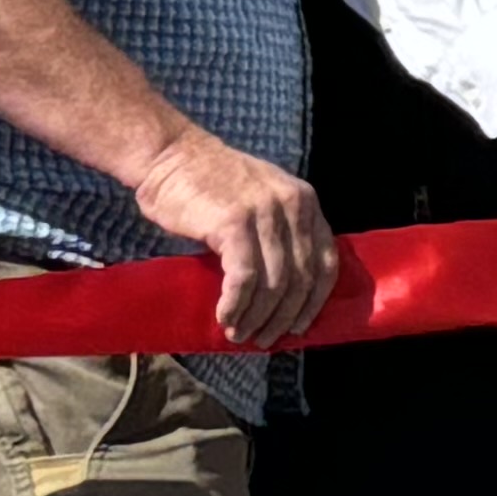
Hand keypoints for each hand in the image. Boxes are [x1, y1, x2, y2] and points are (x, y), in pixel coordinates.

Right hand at [133, 128, 337, 345]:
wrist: (169, 155)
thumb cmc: (209, 185)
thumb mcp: (261, 200)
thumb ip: (279, 234)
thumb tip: (284, 294)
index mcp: (305, 202)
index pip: (326, 262)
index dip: (315, 301)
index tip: (299, 326)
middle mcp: (293, 206)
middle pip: (301, 278)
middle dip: (283, 317)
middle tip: (265, 340)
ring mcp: (265, 213)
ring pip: (274, 283)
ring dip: (257, 317)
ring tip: (240, 334)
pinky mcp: (235, 223)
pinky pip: (244, 278)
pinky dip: (236, 304)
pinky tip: (225, 317)